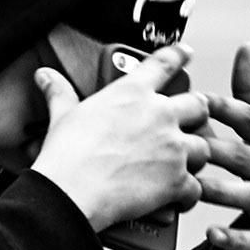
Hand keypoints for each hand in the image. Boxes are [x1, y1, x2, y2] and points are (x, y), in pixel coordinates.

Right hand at [31, 44, 210, 236]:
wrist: (71, 192)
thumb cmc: (67, 154)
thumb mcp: (62, 115)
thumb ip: (59, 92)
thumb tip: (46, 76)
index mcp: (133, 93)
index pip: (164, 63)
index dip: (178, 55)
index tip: (186, 52)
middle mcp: (160, 115)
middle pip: (198, 105)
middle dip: (196, 113)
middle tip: (188, 121)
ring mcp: (172, 148)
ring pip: (203, 147)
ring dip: (195, 156)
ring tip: (182, 164)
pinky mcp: (176, 180)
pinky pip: (195, 187)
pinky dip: (188, 194)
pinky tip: (178, 196)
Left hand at [198, 45, 249, 249]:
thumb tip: (247, 46)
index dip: (223, 108)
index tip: (194, 100)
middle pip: (243, 157)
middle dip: (212, 151)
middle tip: (176, 145)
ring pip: (246, 196)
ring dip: (217, 191)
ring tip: (190, 187)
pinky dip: (233, 238)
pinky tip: (210, 233)